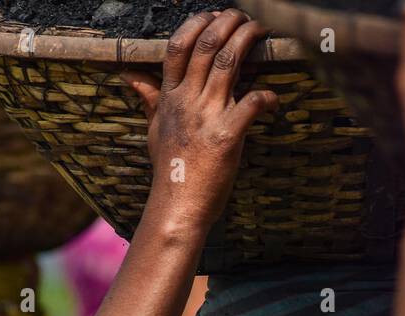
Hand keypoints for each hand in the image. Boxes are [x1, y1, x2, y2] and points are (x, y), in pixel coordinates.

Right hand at [123, 10, 278, 234]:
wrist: (177, 207)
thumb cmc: (169, 170)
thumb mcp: (154, 130)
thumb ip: (150, 99)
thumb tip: (130, 76)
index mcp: (170, 98)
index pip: (178, 47)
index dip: (197, 23)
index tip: (213, 16)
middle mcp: (187, 101)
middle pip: (207, 45)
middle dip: (228, 22)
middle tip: (245, 17)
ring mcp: (207, 117)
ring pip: (229, 62)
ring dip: (248, 40)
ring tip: (261, 31)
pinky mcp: (227, 136)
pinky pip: (251, 104)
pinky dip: (266, 97)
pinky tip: (274, 99)